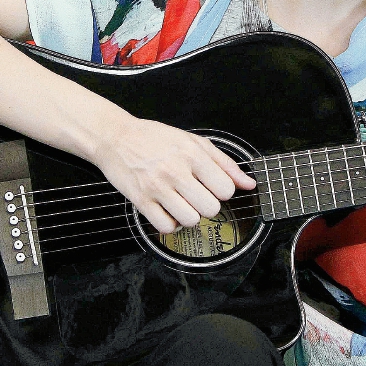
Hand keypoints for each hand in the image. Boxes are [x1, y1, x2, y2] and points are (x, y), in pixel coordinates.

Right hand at [89, 114, 256, 234]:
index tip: (212, 186)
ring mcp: (157, 187)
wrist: (116, 137)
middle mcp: (175, 171)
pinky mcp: (140, 201)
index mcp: (192, 154)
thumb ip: (224, 163)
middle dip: (207, 205)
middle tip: (196, 195)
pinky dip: (170, 224)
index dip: (222, 191)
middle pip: (210, 208)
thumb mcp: (193, 141)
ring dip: (189, 215)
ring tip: (181, 203)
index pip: (225, 189)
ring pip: (190, 220)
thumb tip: (249, 183)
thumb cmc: (155, 138)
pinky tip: (167, 210)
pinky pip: (166, 227)